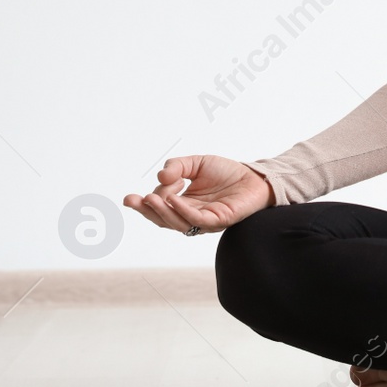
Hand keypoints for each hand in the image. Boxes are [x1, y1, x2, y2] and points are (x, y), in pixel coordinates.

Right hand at [121, 154, 274, 234]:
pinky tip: (173, 199)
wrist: (255, 176)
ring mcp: (204, 220)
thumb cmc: (227, 172)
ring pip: (178, 222)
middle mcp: (191, 215)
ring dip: (162, 211)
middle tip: (132, 200)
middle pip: (164, 220)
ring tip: (150, 198)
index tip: (132, 196)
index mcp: (184, 204)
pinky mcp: (219, 220)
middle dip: (146, 211)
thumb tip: (160, 176)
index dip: (146, 201)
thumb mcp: (196, 163)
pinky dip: (183, 210)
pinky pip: (197, 220)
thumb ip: (177, 167)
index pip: (159, 208)